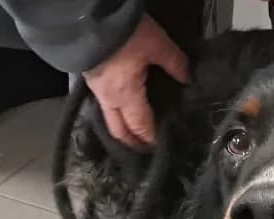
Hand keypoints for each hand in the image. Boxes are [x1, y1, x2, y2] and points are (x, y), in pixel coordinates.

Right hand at [83, 14, 187, 147]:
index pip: (141, 128)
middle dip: (133, 143)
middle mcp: (109, 99)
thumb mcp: (156, 44)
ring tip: (135, 131)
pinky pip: (103, 105)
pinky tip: (123, 107)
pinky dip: (115, 113)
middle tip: (146, 148)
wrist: (86, 15)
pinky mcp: (90, 78)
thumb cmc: (123, 34)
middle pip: (120, 131)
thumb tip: (188, 79)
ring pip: (109, 119)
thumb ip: (174, 63)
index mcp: (126, 96)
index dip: (152, 140)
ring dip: (122, 129)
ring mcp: (96, 89)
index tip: (162, 148)